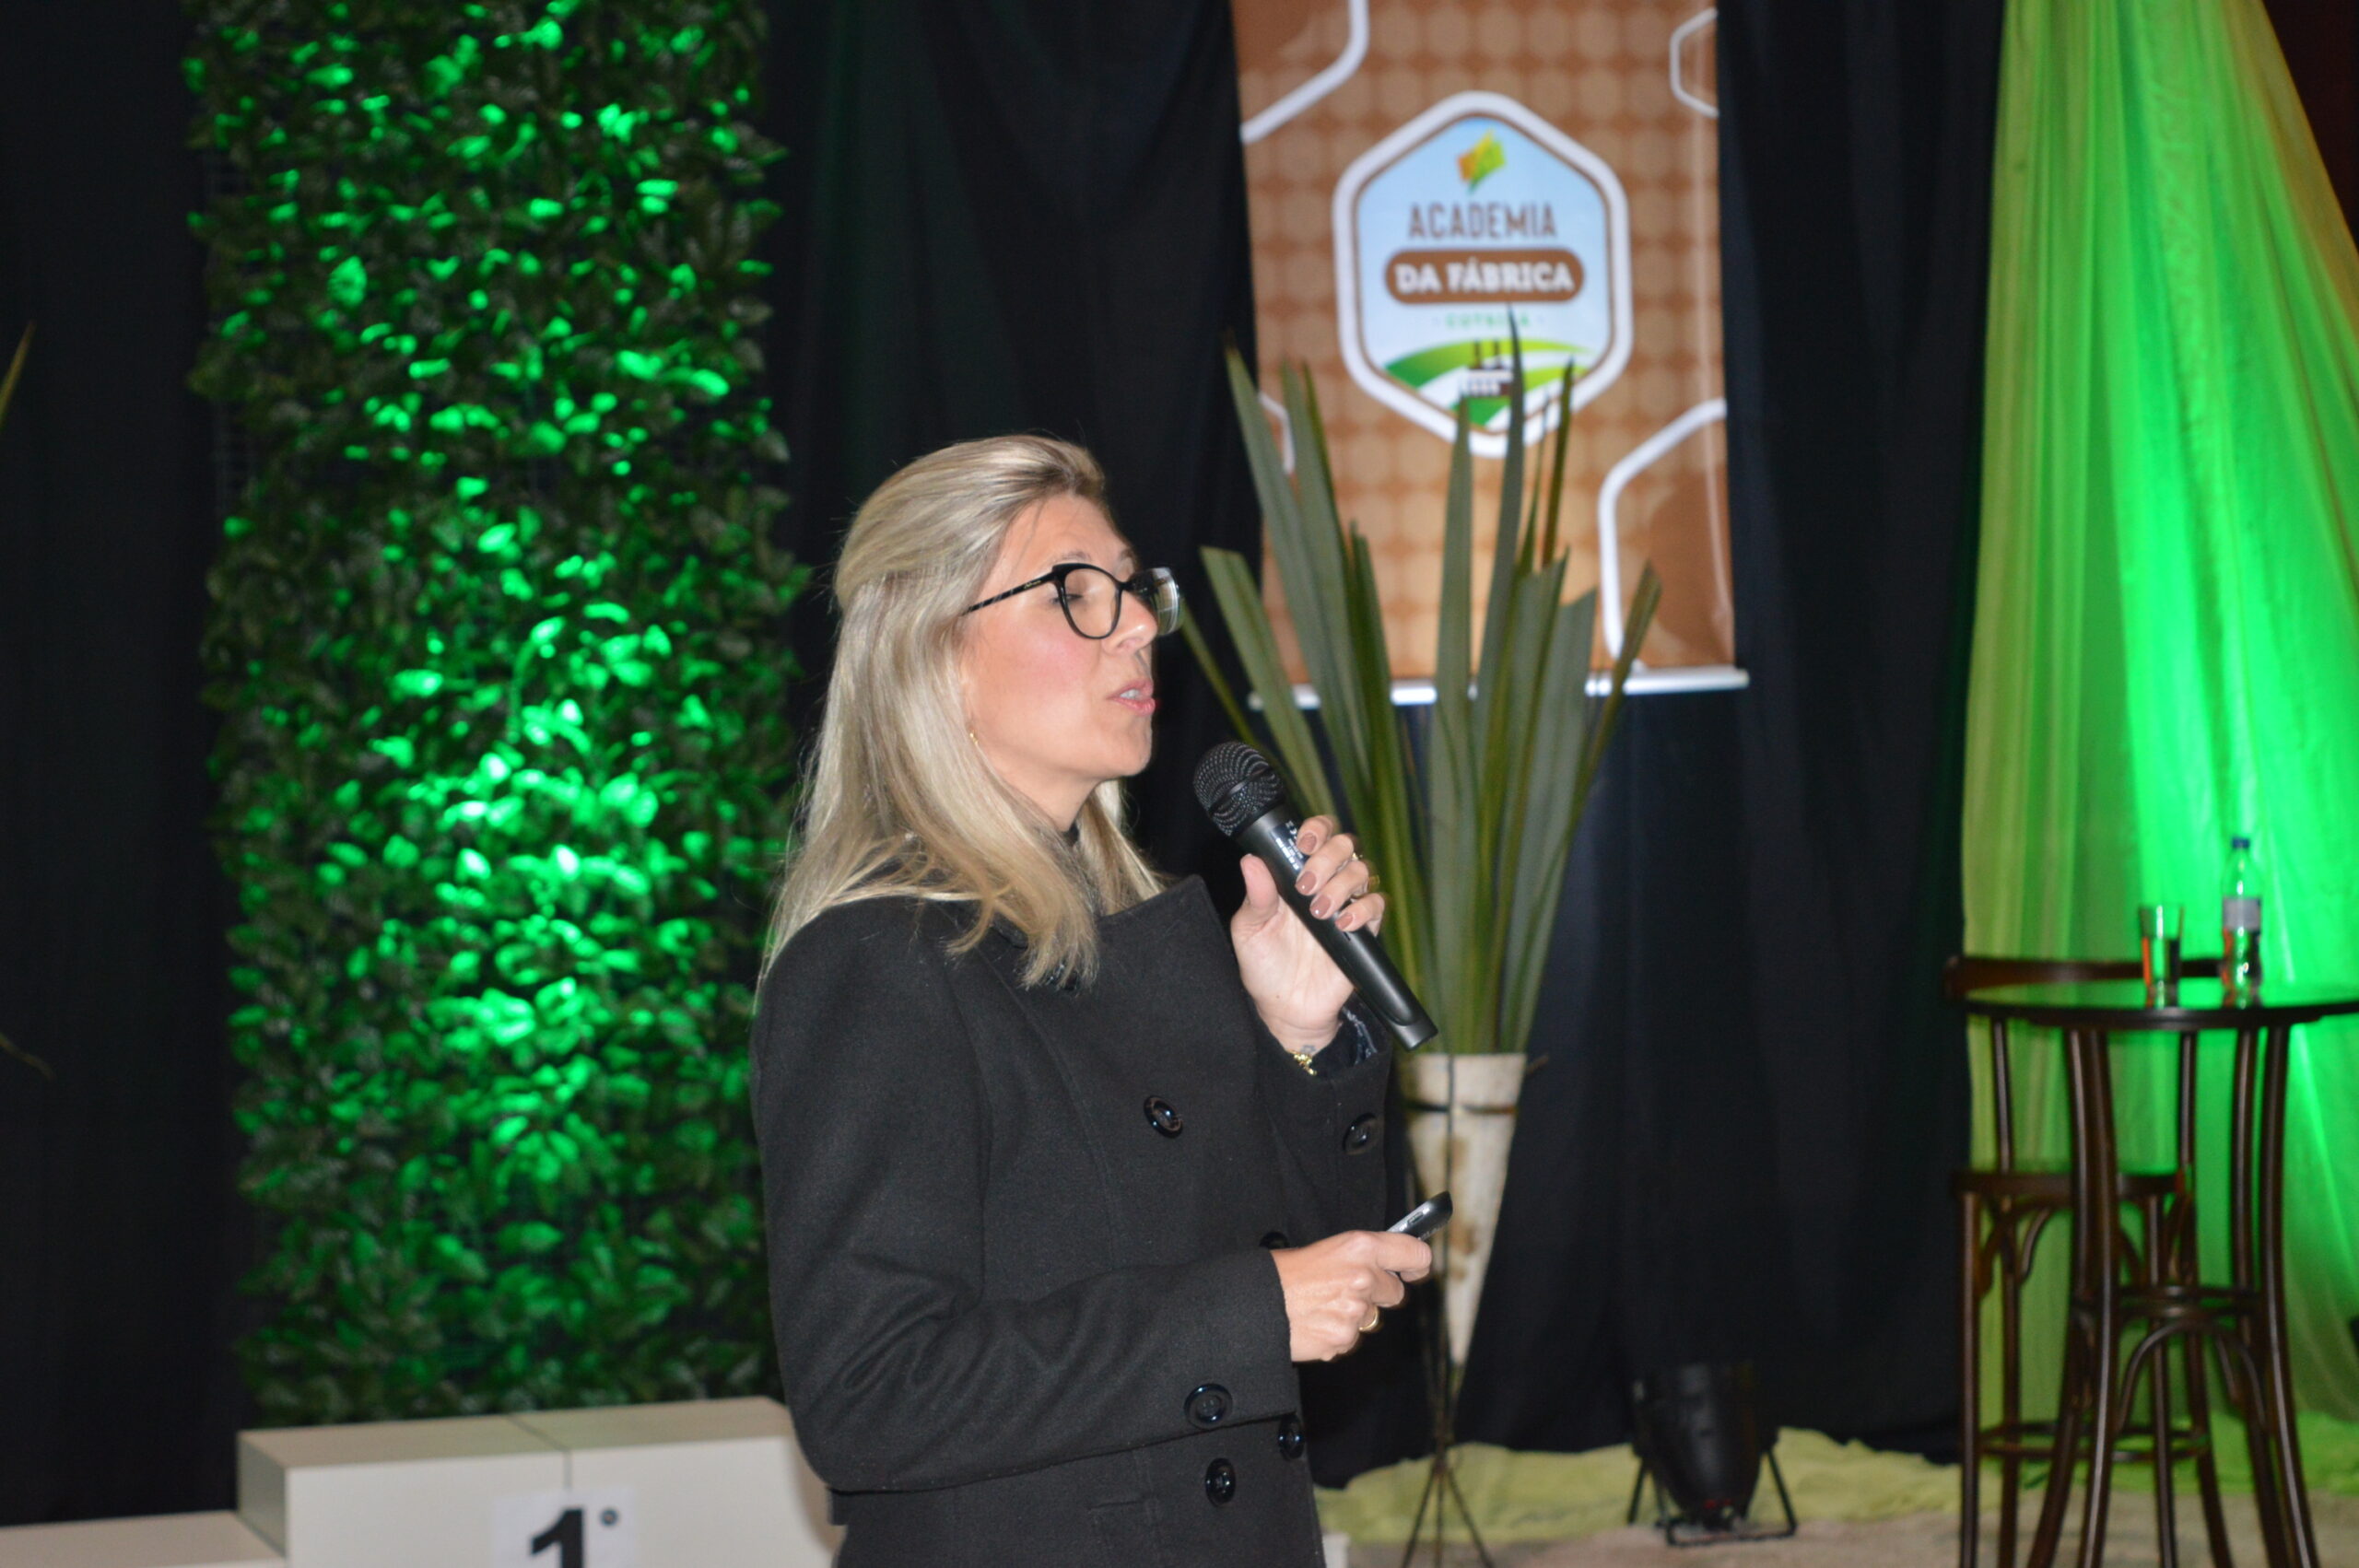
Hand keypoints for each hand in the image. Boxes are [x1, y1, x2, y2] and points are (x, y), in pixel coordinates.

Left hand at [1231, 817, 1385, 1053]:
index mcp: (1296, 875)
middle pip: (1345, 846)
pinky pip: (1376, 906)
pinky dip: (1363, 909)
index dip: (1317, 829)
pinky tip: (1342, 924)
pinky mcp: (1364, 930)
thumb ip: (1255, 896)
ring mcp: (1346, 905)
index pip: (1317, 836)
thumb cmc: (1264, 964)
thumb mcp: (1250, 930)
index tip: (1303, 844)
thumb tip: (1251, 860)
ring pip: (1362, 871)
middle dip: (1328, 858)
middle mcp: (1325, 883)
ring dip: (1341, 885)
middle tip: (1306, 885)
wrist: (1285, 1008)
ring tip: (1318, 911)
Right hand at [1271, 1230, 1432, 1361]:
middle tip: (1347, 1288)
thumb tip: (1383, 1266)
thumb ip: (1359, 1257)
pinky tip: (1314, 1322)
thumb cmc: (1283, 1272)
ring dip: (1354, 1315)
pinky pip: (1351, 1338)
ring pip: (1371, 1317)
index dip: (1416, 1263)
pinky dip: (1337, 1333)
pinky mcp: (1344, 1339)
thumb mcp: (1326, 1249)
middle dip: (1377, 1293)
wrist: (1255, 1303)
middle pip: (1395, 1292)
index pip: (1415, 1254)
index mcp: (1361, 1247)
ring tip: (1320, 1305)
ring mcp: (1356, 1311)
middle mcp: (1364, 1277)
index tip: (1413, 1269)